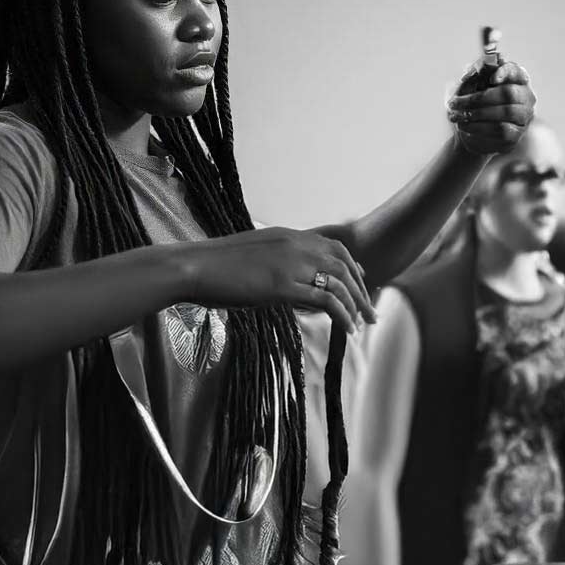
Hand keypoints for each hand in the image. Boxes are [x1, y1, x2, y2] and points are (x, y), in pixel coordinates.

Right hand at [184, 227, 373, 333]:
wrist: (193, 267)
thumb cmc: (215, 266)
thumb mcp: (253, 255)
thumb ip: (274, 261)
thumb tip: (284, 279)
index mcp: (288, 236)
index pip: (333, 247)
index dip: (352, 266)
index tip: (362, 282)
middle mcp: (295, 245)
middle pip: (343, 265)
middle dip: (361, 289)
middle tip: (371, 311)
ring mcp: (290, 264)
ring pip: (338, 283)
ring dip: (356, 305)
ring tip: (363, 324)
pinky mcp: (282, 286)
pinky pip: (324, 300)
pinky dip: (342, 315)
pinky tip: (347, 328)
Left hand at [446, 61, 535, 154]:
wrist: (466, 131)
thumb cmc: (469, 103)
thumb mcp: (467, 85)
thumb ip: (475, 74)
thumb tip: (481, 65)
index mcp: (514, 79)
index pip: (515, 71)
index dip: (505, 72)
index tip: (492, 78)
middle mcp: (524, 97)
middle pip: (509, 93)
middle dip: (480, 97)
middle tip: (456, 102)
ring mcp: (523, 117)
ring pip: (506, 112)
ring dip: (477, 113)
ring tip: (456, 116)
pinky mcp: (516, 135)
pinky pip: (501, 130)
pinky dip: (480, 128)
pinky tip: (465, 127)